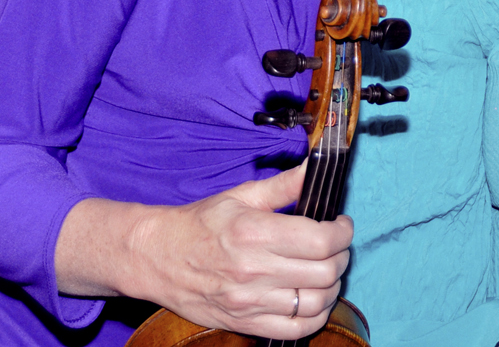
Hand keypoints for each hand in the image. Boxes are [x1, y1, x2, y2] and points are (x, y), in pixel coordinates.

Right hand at [55, 163, 352, 338]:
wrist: (156, 257)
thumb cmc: (200, 223)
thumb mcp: (243, 195)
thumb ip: (285, 185)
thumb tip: (316, 168)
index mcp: (255, 233)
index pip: (321, 240)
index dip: (342, 232)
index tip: (340, 225)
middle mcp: (253, 270)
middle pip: (325, 272)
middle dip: (341, 256)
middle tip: (336, 246)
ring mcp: (248, 301)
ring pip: (316, 303)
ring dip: (332, 286)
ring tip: (326, 271)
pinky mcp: (243, 322)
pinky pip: (295, 330)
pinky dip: (315, 317)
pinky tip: (313, 298)